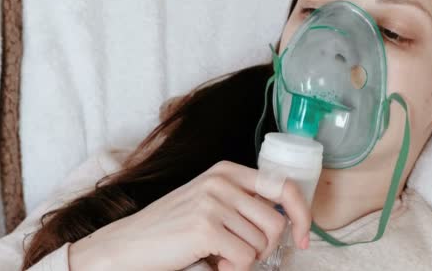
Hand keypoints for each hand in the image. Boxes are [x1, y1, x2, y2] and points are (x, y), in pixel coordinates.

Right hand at [68, 161, 311, 270]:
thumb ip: (244, 202)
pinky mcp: (205, 227)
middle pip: (276, 222)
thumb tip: (289, 219)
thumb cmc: (172, 229)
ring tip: (220, 257)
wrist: (128, 245)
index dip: (302, 215)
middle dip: (267, 248)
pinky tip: (214, 264)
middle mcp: (222, 180)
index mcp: (227, 170)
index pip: (284, 187)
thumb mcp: (210, 201)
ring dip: (246, 260)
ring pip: (262, 243)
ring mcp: (213, 201)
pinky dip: (234, 269)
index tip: (303, 238)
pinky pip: (245, 258)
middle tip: (244, 256)